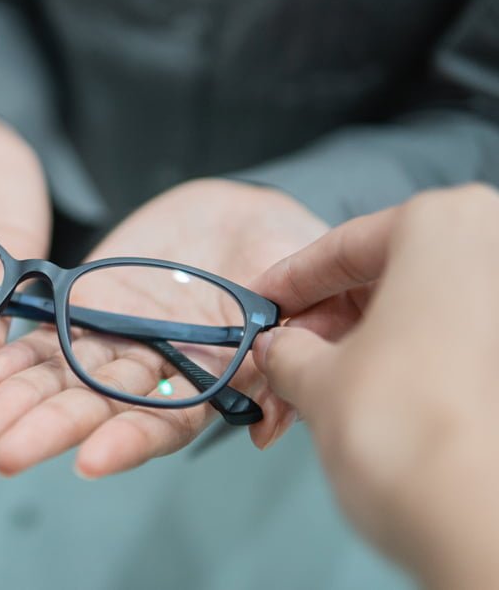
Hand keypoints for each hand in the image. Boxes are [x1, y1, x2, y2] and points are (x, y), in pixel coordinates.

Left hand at [0, 179, 326, 476]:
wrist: (240, 206)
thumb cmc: (289, 247)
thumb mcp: (313, 287)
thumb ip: (302, 342)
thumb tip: (273, 429)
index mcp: (210, 376)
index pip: (167, 422)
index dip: (129, 442)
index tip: (88, 461)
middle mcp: (156, 368)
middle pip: (99, 408)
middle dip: (52, 429)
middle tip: (2, 452)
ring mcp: (118, 339)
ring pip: (63, 377)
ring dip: (20, 400)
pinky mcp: (89, 307)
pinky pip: (47, 333)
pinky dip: (17, 351)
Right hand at [251, 185, 498, 588]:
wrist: (473, 514)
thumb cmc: (406, 430)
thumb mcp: (312, 375)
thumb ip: (286, 350)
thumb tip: (279, 349)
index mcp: (442, 225)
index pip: (344, 245)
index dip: (288, 283)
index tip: (264, 305)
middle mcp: (491, 248)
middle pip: (387, 277)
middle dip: (326, 324)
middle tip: (284, 357)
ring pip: (420, 311)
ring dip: (359, 348)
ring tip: (314, 391)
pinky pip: (451, 340)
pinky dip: (404, 363)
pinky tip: (363, 397)